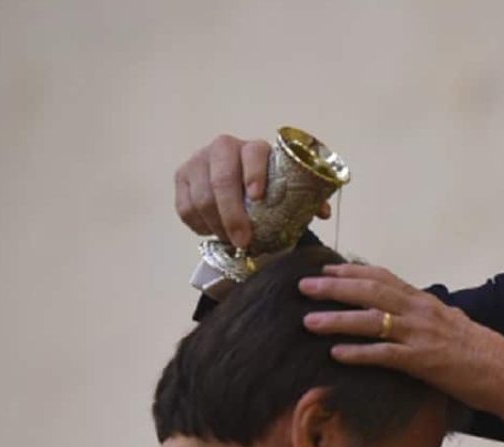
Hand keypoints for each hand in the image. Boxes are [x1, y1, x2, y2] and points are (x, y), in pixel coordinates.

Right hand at [174, 134, 331, 247]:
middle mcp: (222, 147)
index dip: (255, 174)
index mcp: (253, 147)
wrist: (234, 181)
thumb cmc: (264, 187)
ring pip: (201, 197)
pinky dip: (199, 225)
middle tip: (243, 241)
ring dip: (216, 225)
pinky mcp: (181, 177)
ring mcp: (198, 161)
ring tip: (230, 241)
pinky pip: (185, 207)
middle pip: (222, 180)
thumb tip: (323, 213)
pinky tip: (212, 232)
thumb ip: (305, 199)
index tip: (258, 197)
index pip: (253, 154)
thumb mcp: (284, 190)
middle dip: (232, 214)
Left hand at [298, 264, 503, 426]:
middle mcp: (420, 312)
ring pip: (372, 320)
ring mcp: (421, 336)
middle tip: (303, 286)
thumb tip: (404, 311)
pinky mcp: (423, 362)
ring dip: (337, 320)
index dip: (352, 271)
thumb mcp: (450, 323)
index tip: (325, 269)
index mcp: (425, 301)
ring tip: (308, 321)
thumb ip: (424, 315)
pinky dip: (359, 353)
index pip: (383, 277)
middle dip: (334, 288)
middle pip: (370, 292)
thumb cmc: (480, 351)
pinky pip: (385, 355)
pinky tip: (336, 354)